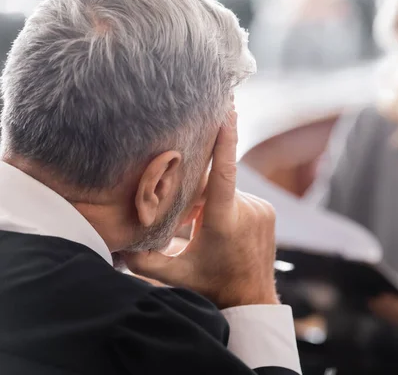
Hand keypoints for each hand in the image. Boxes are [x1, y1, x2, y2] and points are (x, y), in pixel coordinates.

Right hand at [124, 111, 279, 308]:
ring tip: (204, 231)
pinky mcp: (268, 210)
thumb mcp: (174, 275)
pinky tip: (220, 228)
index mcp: (224, 221)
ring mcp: (261, 208)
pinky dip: (225, 204)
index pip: (223, 172)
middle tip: (186, 221)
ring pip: (226, 191)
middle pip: (213, 185)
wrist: (252, 300)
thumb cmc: (212, 287)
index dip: (224, 139)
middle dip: (194, 194)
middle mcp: (247, 209)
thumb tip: (115, 242)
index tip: (227, 110)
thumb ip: (141, 259)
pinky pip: (239, 196)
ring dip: (210, 201)